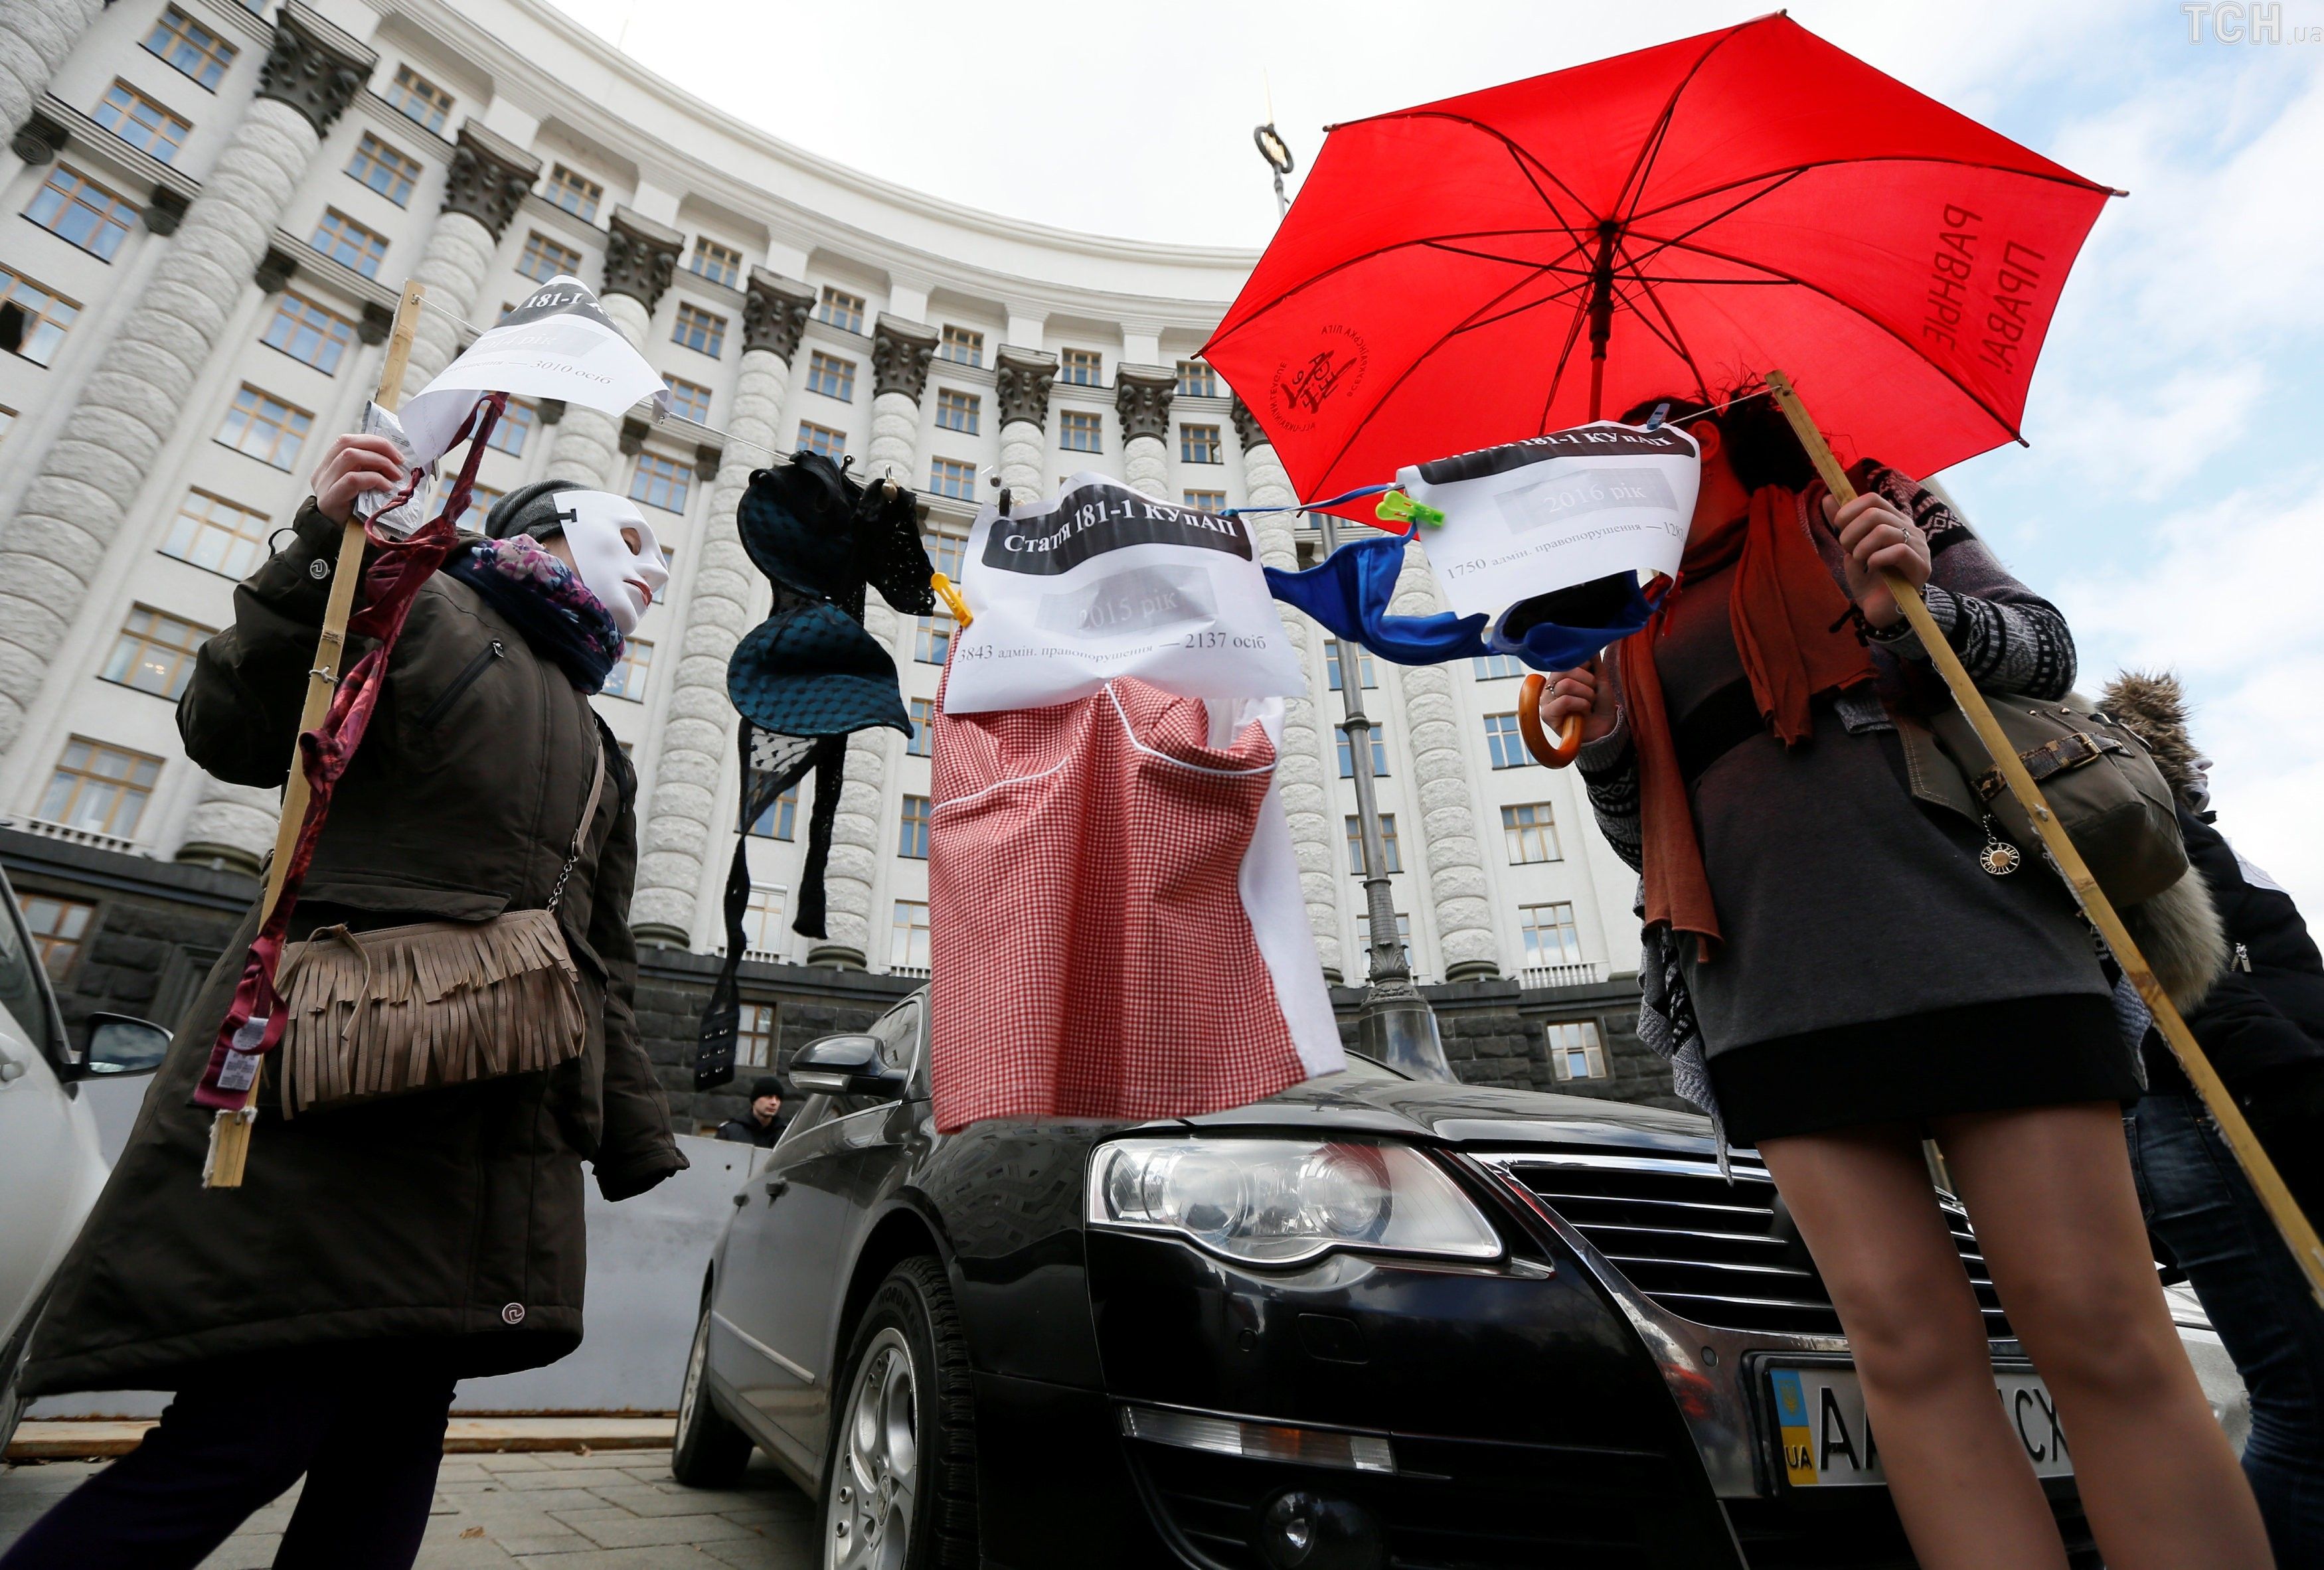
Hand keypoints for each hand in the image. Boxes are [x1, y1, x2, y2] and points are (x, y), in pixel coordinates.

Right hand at [310, 434, 409, 523]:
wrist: (347, 543)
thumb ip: (373, 471)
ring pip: (350, 456)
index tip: (396, 454)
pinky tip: (387, 488)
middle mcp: (323, 472)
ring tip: (395, 476)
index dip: (374, 441)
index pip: (348, 440)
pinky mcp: (330, 499)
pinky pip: (352, 479)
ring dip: (380, 462)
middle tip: (400, 461)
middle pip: (347, 442)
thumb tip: (399, 458)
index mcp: (330, 465)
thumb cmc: (361, 514)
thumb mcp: (367, 488)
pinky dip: (374, 479)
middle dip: (379, 447)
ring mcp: (324, 485)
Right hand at [1538, 660, 1615, 744]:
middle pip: (1565, 670)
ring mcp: (1546, 700)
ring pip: (1566, 685)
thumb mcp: (1600, 679)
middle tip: (1592, 694)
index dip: (1584, 667)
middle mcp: (1549, 685)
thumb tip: (1589, 645)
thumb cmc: (1600, 705)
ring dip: (1586, 695)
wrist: (1604, 728)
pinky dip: (1581, 704)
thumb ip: (1593, 662)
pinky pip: (1564, 700)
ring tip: (1588, 704)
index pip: (1566, 659)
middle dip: (1588, 681)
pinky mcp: (1546, 714)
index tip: (1593, 679)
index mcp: (1559, 675)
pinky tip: (1583, 712)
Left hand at [1825, 491, 1930, 628]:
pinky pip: (1899, 551)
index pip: (1873, 499)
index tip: (1838, 528)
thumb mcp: (1850, 548)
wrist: (1879, 609)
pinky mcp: (1921, 567)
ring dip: (1861, 547)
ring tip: (1859, 560)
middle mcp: (1909, 529)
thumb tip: (1828, 498)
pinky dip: (1876, 558)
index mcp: (1894, 521)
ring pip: (1884, 531)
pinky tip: (1872, 567)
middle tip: (1846, 549)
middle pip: (1875, 513)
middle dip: (1850, 532)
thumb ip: (1843, 524)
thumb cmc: (1867, 577)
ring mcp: (1918, 547)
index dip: (1850, 510)